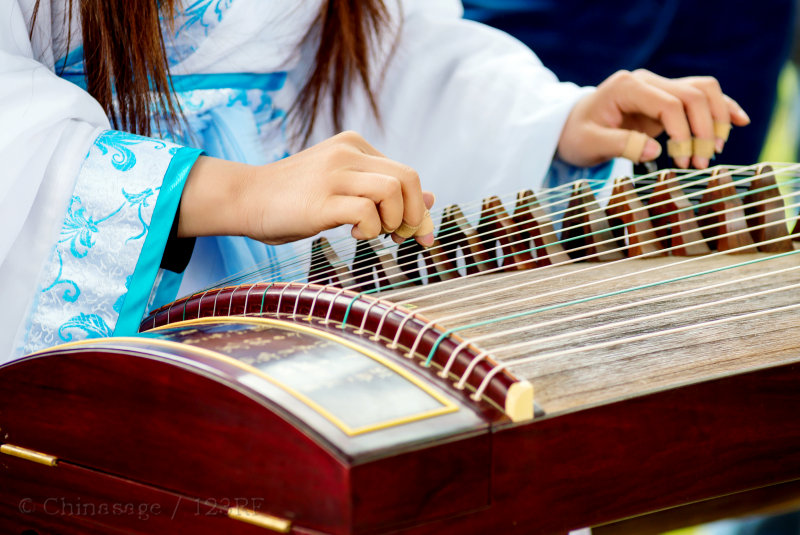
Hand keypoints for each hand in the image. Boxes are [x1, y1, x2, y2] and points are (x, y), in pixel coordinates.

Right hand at [179, 131, 434, 245]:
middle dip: (415, 214)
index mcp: (355, 145)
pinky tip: (352, 234)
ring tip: (373, 233)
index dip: (420, 208)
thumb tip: (431, 200)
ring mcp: (333, 174)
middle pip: (408, 179)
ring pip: (392, 191)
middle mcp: (347, 153)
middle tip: (400, 236)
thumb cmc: (295, 198)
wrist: (245, 197)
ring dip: (393, 220)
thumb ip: (383, 190)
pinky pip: (366, 211)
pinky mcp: (320, 200)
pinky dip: (370, 229)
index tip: (419, 234)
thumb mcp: (345, 187)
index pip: (406, 174)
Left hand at [557, 69, 750, 168]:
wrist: (569, 127)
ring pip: (702, 92)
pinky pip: (700, 96)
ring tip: (714, 152)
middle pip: (692, 95)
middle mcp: (646, 81)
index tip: (682, 161)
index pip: (669, 103)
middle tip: (699, 164)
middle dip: (703, 131)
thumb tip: (656, 151)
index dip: (682, 132)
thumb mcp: (589, 144)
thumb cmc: (576, 136)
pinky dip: (720, 108)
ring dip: (715, 121)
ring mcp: (658, 87)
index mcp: (627, 87)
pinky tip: (739, 122)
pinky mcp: (666, 99)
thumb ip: (621, 145)